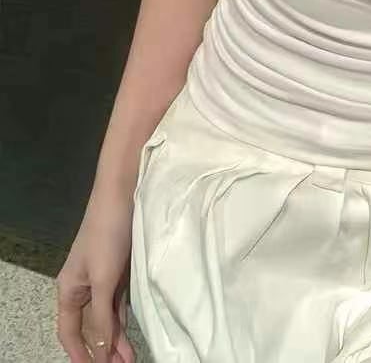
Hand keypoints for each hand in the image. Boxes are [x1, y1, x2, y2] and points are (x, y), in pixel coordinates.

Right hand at [56, 183, 136, 362]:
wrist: (124, 194)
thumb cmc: (107, 234)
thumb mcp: (103, 278)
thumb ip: (102, 314)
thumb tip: (102, 348)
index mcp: (70, 288)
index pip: (70, 331)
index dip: (81, 354)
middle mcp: (83, 286)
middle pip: (90, 326)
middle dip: (103, 349)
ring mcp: (102, 277)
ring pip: (107, 316)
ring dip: (117, 338)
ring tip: (130, 360)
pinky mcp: (120, 269)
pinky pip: (118, 302)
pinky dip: (124, 319)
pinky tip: (131, 335)